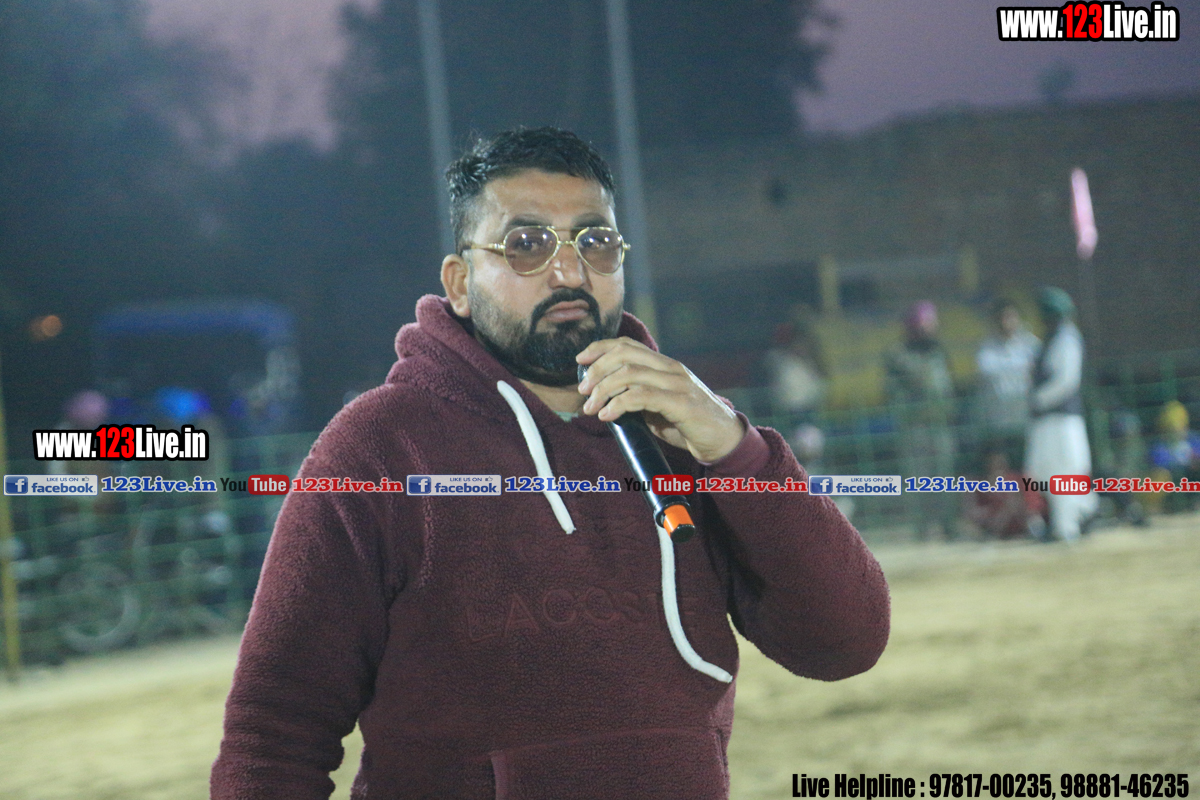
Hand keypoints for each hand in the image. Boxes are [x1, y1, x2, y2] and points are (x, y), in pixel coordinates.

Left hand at [576, 337, 744, 462]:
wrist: (723, 441)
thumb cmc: (688, 425)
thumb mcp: (658, 407)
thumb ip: (637, 397)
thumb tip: (603, 399)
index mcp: (665, 365)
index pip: (628, 345)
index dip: (600, 347)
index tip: (579, 360)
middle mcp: (671, 369)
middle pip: (624, 354)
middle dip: (597, 369)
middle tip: (582, 390)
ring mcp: (678, 384)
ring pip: (630, 373)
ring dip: (603, 389)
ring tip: (590, 407)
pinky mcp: (681, 403)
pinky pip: (642, 396)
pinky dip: (618, 404)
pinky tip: (607, 415)